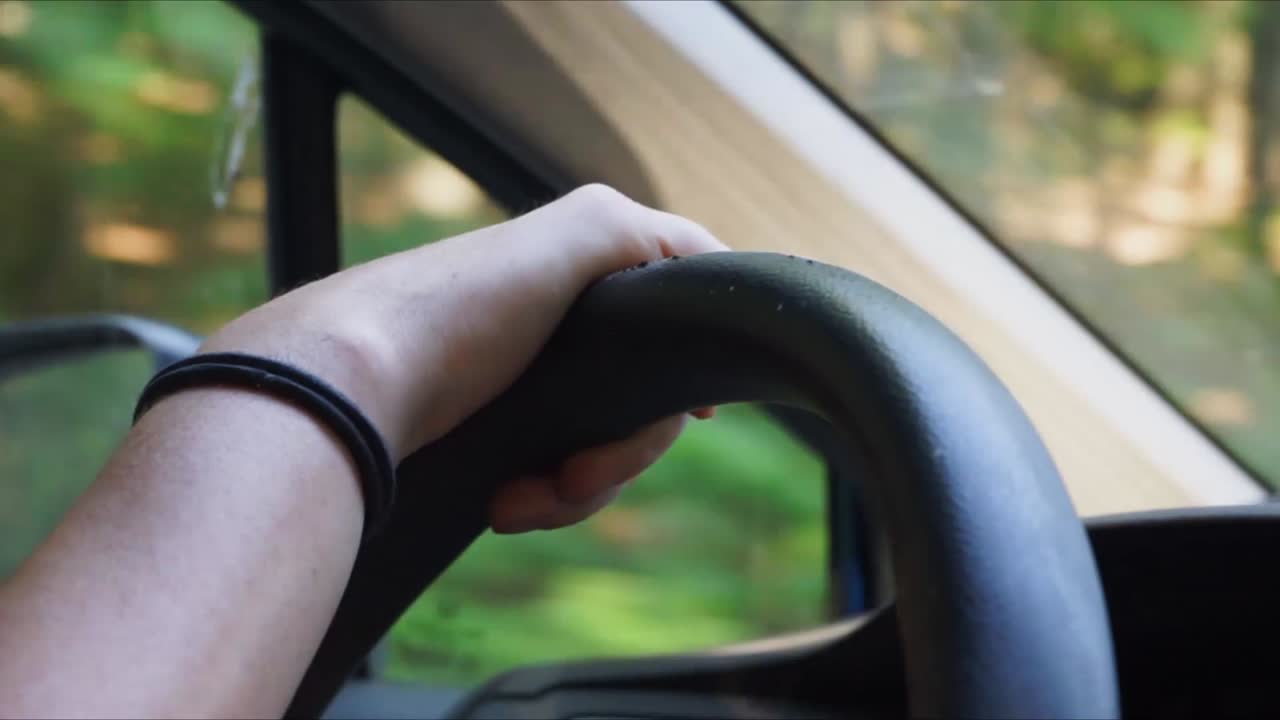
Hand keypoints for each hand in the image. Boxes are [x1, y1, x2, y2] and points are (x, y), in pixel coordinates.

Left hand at [201, 185, 726, 532]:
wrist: (342, 391)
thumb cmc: (454, 312)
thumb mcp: (568, 241)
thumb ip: (649, 236)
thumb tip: (710, 279)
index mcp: (585, 266)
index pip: (681, 309)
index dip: (694, 361)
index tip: (697, 414)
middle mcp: (562, 315)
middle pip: (646, 397)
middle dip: (621, 453)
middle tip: (575, 478)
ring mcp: (530, 374)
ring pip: (603, 445)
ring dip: (578, 488)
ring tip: (522, 503)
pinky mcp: (495, 424)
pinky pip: (554, 469)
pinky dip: (544, 496)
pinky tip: (506, 505)